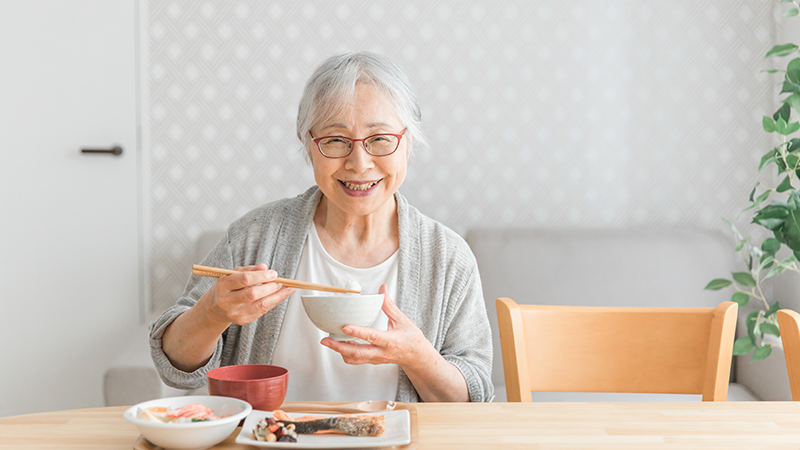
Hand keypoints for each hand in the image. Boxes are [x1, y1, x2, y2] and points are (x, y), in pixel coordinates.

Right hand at [201, 263, 294, 325]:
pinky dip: (273, 303)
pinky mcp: (242, 320)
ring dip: (277, 297)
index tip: (273, 273)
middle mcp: (227, 301)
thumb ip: (249, 270)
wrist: (215, 308)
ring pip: (260, 305)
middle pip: (252, 294)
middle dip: (270, 287)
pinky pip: (262, 311)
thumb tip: (264, 267)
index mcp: (223, 285)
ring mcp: (234, 313)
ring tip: (287, 290)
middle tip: (280, 282)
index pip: (244, 279)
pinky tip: (280, 296)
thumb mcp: (232, 275)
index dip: (261, 276)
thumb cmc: (227, 288)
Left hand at [320, 284, 434, 369]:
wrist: (416, 357)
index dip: (358, 332)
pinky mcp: (372, 361)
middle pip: (357, 353)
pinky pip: (356, 359)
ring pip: (354, 358)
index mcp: (391, 341)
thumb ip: (389, 305)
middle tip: (325, 340)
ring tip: (328, 341)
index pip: (372, 336)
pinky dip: (345, 353)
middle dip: (339, 347)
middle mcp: (382, 352)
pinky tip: (339, 344)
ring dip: (339, 350)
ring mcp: (376, 359)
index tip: (344, 327)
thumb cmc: (411, 338)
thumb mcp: (402, 320)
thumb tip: (382, 289)